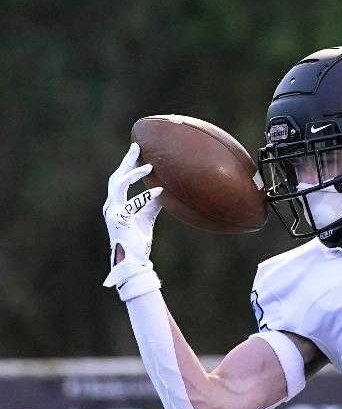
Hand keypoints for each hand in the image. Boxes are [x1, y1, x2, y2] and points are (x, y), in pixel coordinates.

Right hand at [103, 142, 162, 296]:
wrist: (134, 261)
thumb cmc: (138, 240)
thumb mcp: (146, 217)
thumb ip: (151, 204)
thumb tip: (162, 190)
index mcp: (116, 204)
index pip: (120, 179)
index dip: (128, 165)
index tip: (136, 150)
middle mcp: (111, 206)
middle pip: (116, 178)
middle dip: (126, 162)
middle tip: (137, 147)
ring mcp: (113, 213)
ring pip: (118, 186)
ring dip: (133, 175)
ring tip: (149, 166)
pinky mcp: (120, 221)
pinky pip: (132, 205)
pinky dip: (145, 197)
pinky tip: (159, 190)